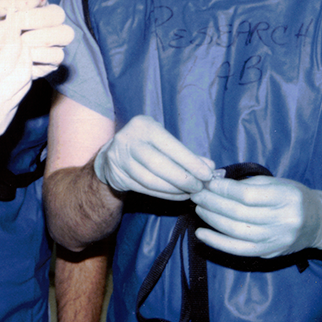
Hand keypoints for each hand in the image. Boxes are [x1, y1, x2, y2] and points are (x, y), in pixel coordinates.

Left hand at [0, 0, 74, 78]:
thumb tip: (9, 0)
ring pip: (64, 34)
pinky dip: (41, 55)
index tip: (15, 7)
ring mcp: (52, 40)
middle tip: (17, 26)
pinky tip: (23, 56)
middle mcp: (45, 20)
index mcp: (30, 5)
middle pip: (57, 13)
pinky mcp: (51, 60)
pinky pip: (57, 55)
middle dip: (37, 18)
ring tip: (20, 41)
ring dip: (42, 36)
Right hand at [0, 42, 32, 175]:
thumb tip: (6, 30)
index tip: (13, 23)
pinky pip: (16, 100)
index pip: (8, 58)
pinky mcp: (0, 128)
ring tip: (11, 54)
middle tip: (16, 38)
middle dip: (23, 52)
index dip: (14, 38)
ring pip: (24, 87)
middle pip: (23, 73)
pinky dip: (14, 85)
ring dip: (21, 68)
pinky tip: (4, 76)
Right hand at [92, 115, 214, 198]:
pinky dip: (164, 194)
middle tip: (199, 187)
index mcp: (143, 125)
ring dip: (174, 190)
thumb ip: (186, 153)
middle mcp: (128, 140)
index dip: (190, 162)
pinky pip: (144, 189)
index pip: (170, 146)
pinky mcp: (117, 175)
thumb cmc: (146, 144)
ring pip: (150, 180)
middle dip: (182, 178)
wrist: (111, 154)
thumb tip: (210, 167)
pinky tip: (178, 195)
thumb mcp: (164, 141)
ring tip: (190, 192)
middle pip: (158, 164)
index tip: (207, 174)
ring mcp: (119, 158)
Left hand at [191, 176, 321, 257]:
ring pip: (236, 232)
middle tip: (196, 193)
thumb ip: (246, 183)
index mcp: (286, 198)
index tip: (207, 182)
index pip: (247, 195)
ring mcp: (277, 240)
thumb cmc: (292, 196)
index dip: (223, 189)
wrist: (318, 222)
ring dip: (212, 220)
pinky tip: (201, 233)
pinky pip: (238, 250)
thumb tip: (213, 180)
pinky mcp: (270, 253)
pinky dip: (217, 243)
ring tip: (198, 208)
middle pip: (239, 214)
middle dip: (212, 203)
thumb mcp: (275, 183)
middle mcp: (284, 221)